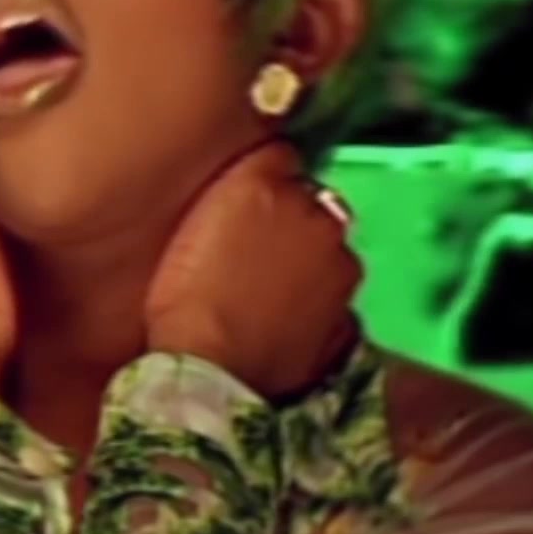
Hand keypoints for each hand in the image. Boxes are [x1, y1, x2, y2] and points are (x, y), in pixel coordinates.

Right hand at [144, 140, 362, 400]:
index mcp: (277, 186)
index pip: (280, 161)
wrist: (209, 372)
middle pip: (310, 209)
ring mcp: (342, 274)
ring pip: (325, 256)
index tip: (238, 209)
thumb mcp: (193, 220)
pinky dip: (314, 309)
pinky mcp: (347, 323)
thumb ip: (236, 183)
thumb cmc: (185, 295)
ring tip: (265, 296)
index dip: (259, 185)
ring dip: (306, 266)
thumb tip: (265, 165)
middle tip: (249, 256)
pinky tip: (282, 325)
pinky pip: (330, 303)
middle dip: (290, 224)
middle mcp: (322, 220)